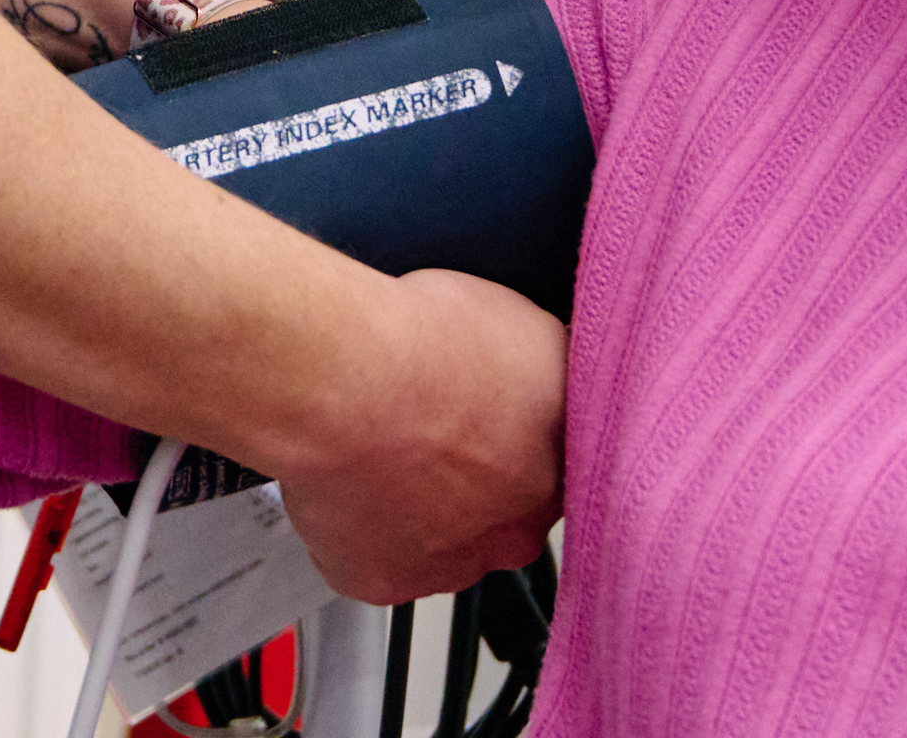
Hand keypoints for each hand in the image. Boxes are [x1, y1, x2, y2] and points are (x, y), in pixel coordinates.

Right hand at [275, 267, 566, 602]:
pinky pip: (376, 558)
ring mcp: (450, 564)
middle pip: (500, 515)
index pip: (552, 469)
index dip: (515, 440)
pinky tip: (347, 477)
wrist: (346, 382)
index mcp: (560, 470)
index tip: (488, 418)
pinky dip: (362, 527)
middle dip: (473, 483)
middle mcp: (516, 531)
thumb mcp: (524, 325)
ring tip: (379, 448)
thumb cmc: (426, 343)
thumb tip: (542, 378)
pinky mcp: (386, 581)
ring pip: (438, 541)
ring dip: (418, 507)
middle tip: (429, 432)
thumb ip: (546, 375)